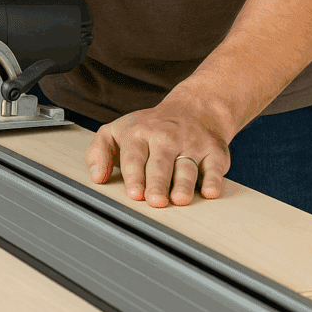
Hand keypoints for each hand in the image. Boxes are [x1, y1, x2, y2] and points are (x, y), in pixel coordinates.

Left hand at [84, 97, 231, 206]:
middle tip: (155, 202)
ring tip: (179, 200)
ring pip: (186, 167)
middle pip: (161, 164)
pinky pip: (215, 167)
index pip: (135, 156)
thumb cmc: (148, 129)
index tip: (134, 193)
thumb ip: (98, 152)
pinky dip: (214, 180)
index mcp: (139, 133)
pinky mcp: (214, 151)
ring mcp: (191, 143)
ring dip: (184, 184)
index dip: (135, 176)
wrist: (193, 110)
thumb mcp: (116, 132)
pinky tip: (210, 192)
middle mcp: (166, 137)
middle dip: (158, 183)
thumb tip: (96, 177)